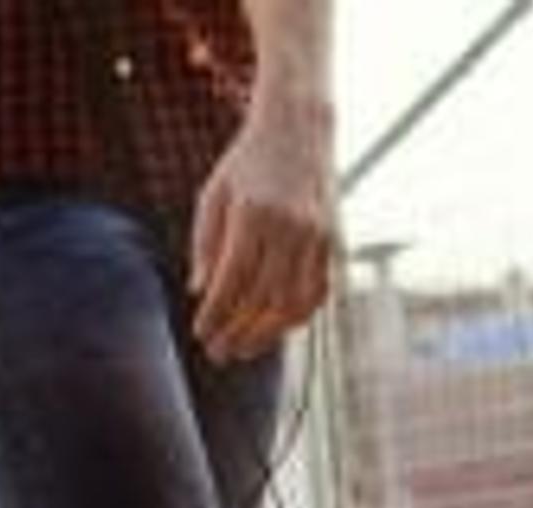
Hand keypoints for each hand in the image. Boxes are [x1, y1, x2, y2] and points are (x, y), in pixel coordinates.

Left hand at [187, 105, 335, 362]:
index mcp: (254, 215)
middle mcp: (290, 227)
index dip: (216, 314)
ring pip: (294, 302)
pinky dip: (296, 317)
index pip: (233, 280)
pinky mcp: (333, 240)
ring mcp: (317, 235)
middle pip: (263, 299)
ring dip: (267, 334)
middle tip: (218, 353)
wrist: (299, 130)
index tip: (200, 333)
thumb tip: (200, 292)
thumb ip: (206, 245)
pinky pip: (317, 291)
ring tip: (243, 350)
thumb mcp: (213, 196)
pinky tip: (275, 330)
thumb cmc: (246, 165)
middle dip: (238, 332)